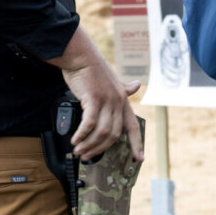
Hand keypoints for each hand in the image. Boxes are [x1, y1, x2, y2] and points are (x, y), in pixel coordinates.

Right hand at [49, 26, 144, 160]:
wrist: (81, 55)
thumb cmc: (93, 68)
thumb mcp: (113, 79)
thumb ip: (124, 88)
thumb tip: (137, 85)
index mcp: (123, 100)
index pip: (133, 126)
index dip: (137, 143)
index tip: (140, 158)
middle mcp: (118, 101)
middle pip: (114, 134)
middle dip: (100, 149)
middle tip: (88, 156)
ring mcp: (107, 100)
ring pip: (102, 132)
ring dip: (89, 144)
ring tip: (78, 149)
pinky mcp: (93, 99)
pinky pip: (89, 124)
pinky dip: (82, 134)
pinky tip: (75, 139)